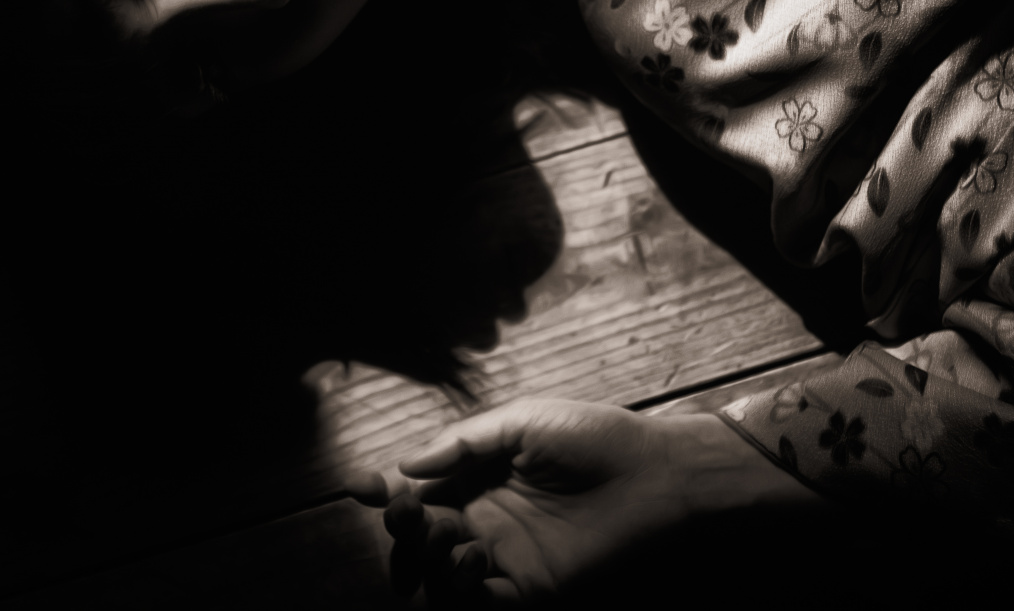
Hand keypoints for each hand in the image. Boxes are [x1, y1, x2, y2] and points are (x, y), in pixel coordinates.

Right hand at [345, 397, 815, 603]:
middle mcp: (487, 522)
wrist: (655, 475)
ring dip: (429, 557)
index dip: (387, 493)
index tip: (357, 486)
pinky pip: (481, 600)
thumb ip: (463, 442)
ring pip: (442, 573)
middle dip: (402, 529)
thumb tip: (404, 464)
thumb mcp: (524, 421)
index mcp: (481, 480)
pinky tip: (474, 556)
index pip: (421, 493)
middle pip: (423, 538)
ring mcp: (507, 559)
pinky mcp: (530, 589)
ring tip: (445, 533)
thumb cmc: (596, 437)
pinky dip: (465, 586)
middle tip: (401, 515)